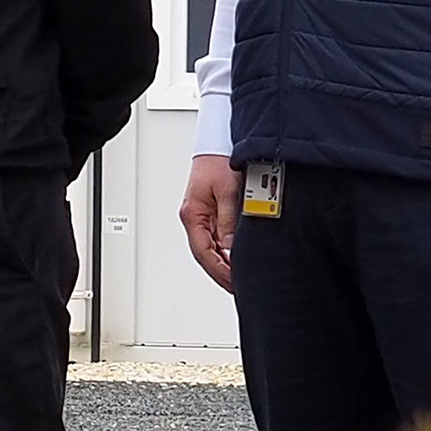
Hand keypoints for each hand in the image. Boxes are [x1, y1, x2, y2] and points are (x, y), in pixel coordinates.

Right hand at [181, 154, 239, 292]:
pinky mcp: (211, 212)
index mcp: (192, 214)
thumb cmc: (219, 162)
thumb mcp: (227, 192)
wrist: (218, 142)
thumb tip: (230, 248)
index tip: (232, 282)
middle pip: (204, 254)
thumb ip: (228, 222)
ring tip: (238, 278)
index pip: (202, 251)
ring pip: (210, 248)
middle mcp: (194, 217)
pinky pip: (215, 238)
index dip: (218, 270)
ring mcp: (202, 216)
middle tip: (237, 287)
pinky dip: (224, 252)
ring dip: (223, 263)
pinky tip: (235, 259)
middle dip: (220, 272)